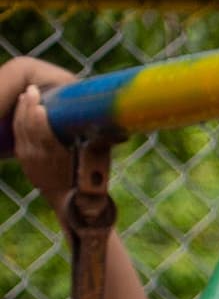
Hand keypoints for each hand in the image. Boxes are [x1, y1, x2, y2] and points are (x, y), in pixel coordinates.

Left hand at [0, 57, 86, 205]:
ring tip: (28, 95)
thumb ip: (99, 146)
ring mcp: (29, 161)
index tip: (41, 102)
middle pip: (28, 128)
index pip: (42, 133)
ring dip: (23, 111)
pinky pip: (19, 137)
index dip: (40, 116)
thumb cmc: (91, 186)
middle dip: (29, 107)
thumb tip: (118, 130)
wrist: (73, 209)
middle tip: (33, 90)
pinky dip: (20, 122)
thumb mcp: (97, 166)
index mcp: (55, 160)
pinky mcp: (24, 161)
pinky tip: (25, 111)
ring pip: (21, 131)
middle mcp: (38, 160)